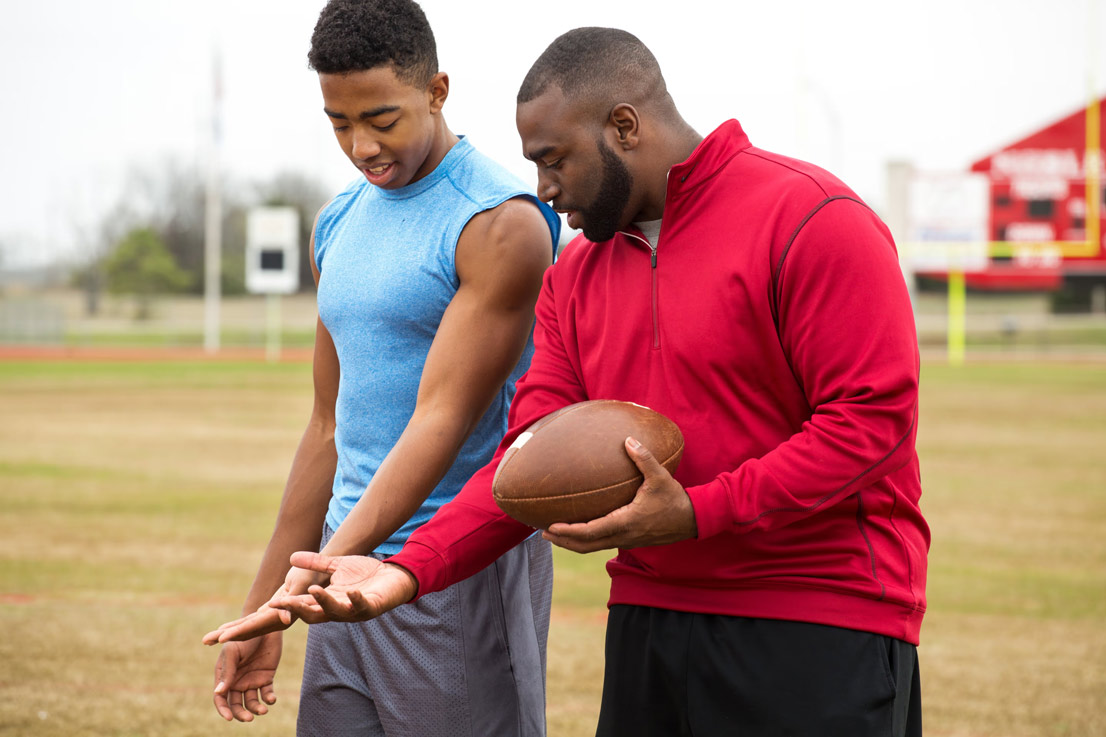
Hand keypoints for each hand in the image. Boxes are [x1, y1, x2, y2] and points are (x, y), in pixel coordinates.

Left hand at [202, 563, 329, 643]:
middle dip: (225, 635)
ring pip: (245, 627)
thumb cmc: (312, 577)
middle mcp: (274, 620)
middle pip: (245, 630)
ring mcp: (271, 618)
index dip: (237, 632)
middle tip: (205, 641)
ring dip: (227, 633)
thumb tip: (285, 620)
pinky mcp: (269, 612)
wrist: (318, 576)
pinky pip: (250, 621)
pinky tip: (223, 629)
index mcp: (280, 616)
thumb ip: (294, 603)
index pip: (255, 626)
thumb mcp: (302, 586)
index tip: (221, 639)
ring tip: (207, 640)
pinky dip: (236, 626)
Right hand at [211, 632, 281, 721]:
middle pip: (236, 704)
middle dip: (241, 714)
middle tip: (249, 718)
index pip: (220, 698)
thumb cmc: (244, 635)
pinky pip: (266, 693)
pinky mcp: (266, 677)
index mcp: (225, 675)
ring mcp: (251, 680)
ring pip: (251, 702)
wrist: (266, 624)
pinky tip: (271, 698)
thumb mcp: (233, 651)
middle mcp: (237, 681)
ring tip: (263, 710)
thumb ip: (227, 671)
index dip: (224, 709)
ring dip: (256, 709)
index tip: (230, 717)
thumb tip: (219, 693)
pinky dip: (269, 699)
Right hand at [271, 552, 418, 623]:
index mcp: (328, 600)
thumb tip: (291, 556)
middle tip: (284, 602)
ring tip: (315, 591)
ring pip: (336, 611)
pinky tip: (351, 591)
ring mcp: (355, 610)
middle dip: (299, 608)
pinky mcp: (372, 606)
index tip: (271, 603)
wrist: (393, 576)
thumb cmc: (364, 574)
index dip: (288, 605)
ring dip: (325, 602)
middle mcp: (339, 609)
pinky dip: (356, 599)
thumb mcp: (337, 566)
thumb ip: (316, 564)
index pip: (303, 605)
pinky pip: (363, 606)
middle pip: (314, 614)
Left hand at [542, 436, 697, 552]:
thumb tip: (628, 440)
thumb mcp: (660, 477)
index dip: (568, 532)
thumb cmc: (675, 499)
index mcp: (625, 522)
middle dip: (563, 541)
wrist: (692, 520)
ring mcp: (626, 541)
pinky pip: (602, 543)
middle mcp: (622, 536)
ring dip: (573, 543)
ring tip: (555, 534)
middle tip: (543, 533)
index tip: (551, 527)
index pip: (590, 532)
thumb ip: (644, 458)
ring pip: (593, 547)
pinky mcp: (630, 540)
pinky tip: (581, 530)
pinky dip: (587, 540)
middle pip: (585, 546)